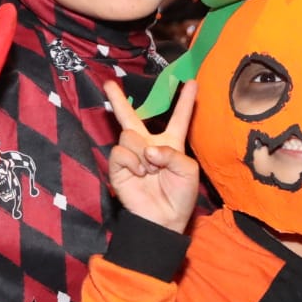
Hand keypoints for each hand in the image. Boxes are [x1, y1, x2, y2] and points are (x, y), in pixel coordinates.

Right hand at [103, 80, 199, 232]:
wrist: (163, 219)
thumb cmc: (180, 196)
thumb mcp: (188, 170)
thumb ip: (172, 153)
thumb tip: (147, 150)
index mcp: (171, 144)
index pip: (178, 118)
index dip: (185, 101)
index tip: (192, 82)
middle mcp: (149, 145)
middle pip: (132, 117)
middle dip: (118, 100)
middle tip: (108, 83)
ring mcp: (132, 155)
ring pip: (130, 133)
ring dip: (142, 151)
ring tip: (150, 171)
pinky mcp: (118, 166)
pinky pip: (121, 150)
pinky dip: (132, 161)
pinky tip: (140, 173)